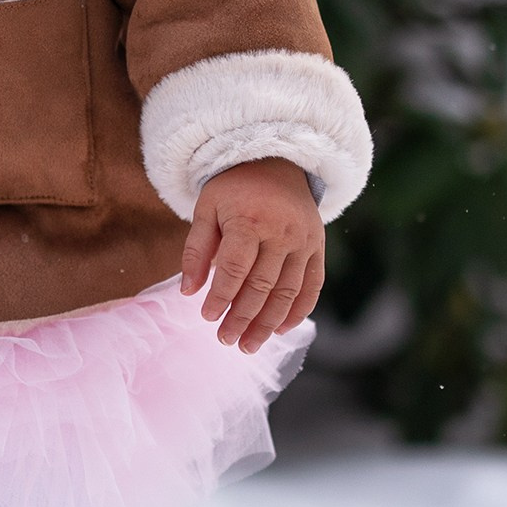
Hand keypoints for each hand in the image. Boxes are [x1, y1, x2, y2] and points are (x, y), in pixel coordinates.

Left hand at [180, 156, 324, 352]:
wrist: (276, 161)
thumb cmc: (233, 188)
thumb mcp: (206, 208)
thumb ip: (196, 249)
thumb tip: (188, 292)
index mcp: (250, 219)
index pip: (235, 267)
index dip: (221, 295)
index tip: (206, 316)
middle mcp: (282, 232)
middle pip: (263, 285)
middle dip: (243, 317)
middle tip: (226, 340)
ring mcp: (305, 241)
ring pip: (288, 292)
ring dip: (268, 323)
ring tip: (249, 344)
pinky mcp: (318, 247)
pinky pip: (313, 285)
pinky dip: (299, 311)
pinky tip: (280, 329)